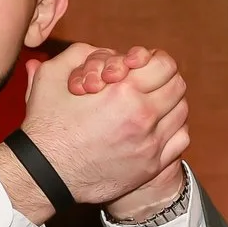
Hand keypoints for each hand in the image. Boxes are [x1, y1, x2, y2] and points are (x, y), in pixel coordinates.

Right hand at [0, 42, 188, 211]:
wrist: (45, 173)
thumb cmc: (46, 124)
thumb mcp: (52, 75)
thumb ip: (79, 55)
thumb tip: (103, 52)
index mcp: (123, 90)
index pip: (165, 65)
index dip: (155, 60)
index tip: (142, 66)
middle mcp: (143, 116)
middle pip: (177, 86)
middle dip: (163, 79)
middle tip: (147, 83)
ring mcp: (150, 143)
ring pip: (181, 112)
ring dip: (169, 103)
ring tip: (150, 104)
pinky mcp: (151, 165)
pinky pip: (180, 140)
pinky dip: (174, 129)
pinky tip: (156, 128)